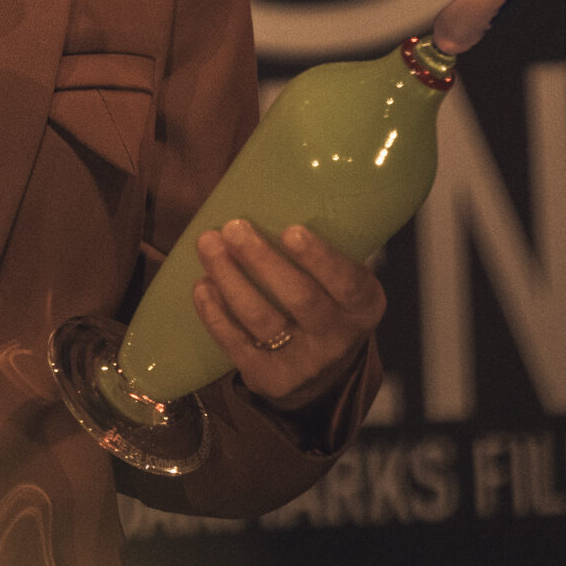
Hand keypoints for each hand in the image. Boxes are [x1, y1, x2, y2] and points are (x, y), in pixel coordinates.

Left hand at [193, 220, 384, 407]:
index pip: (347, 282)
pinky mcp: (270, 378)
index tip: (291, 230)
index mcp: (362, 304)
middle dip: (263, 260)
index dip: (320, 258)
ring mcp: (304, 363)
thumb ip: (322, 249)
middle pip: (301, 298)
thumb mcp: (342, 281)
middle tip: (234, 227)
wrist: (324, 374)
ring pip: (263, 319)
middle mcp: (338, 337)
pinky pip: (238, 346)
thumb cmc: (327, 301)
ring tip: (208, 244)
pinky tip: (202, 286)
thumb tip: (279, 187)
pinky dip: (216, 315)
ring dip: (230, 279)